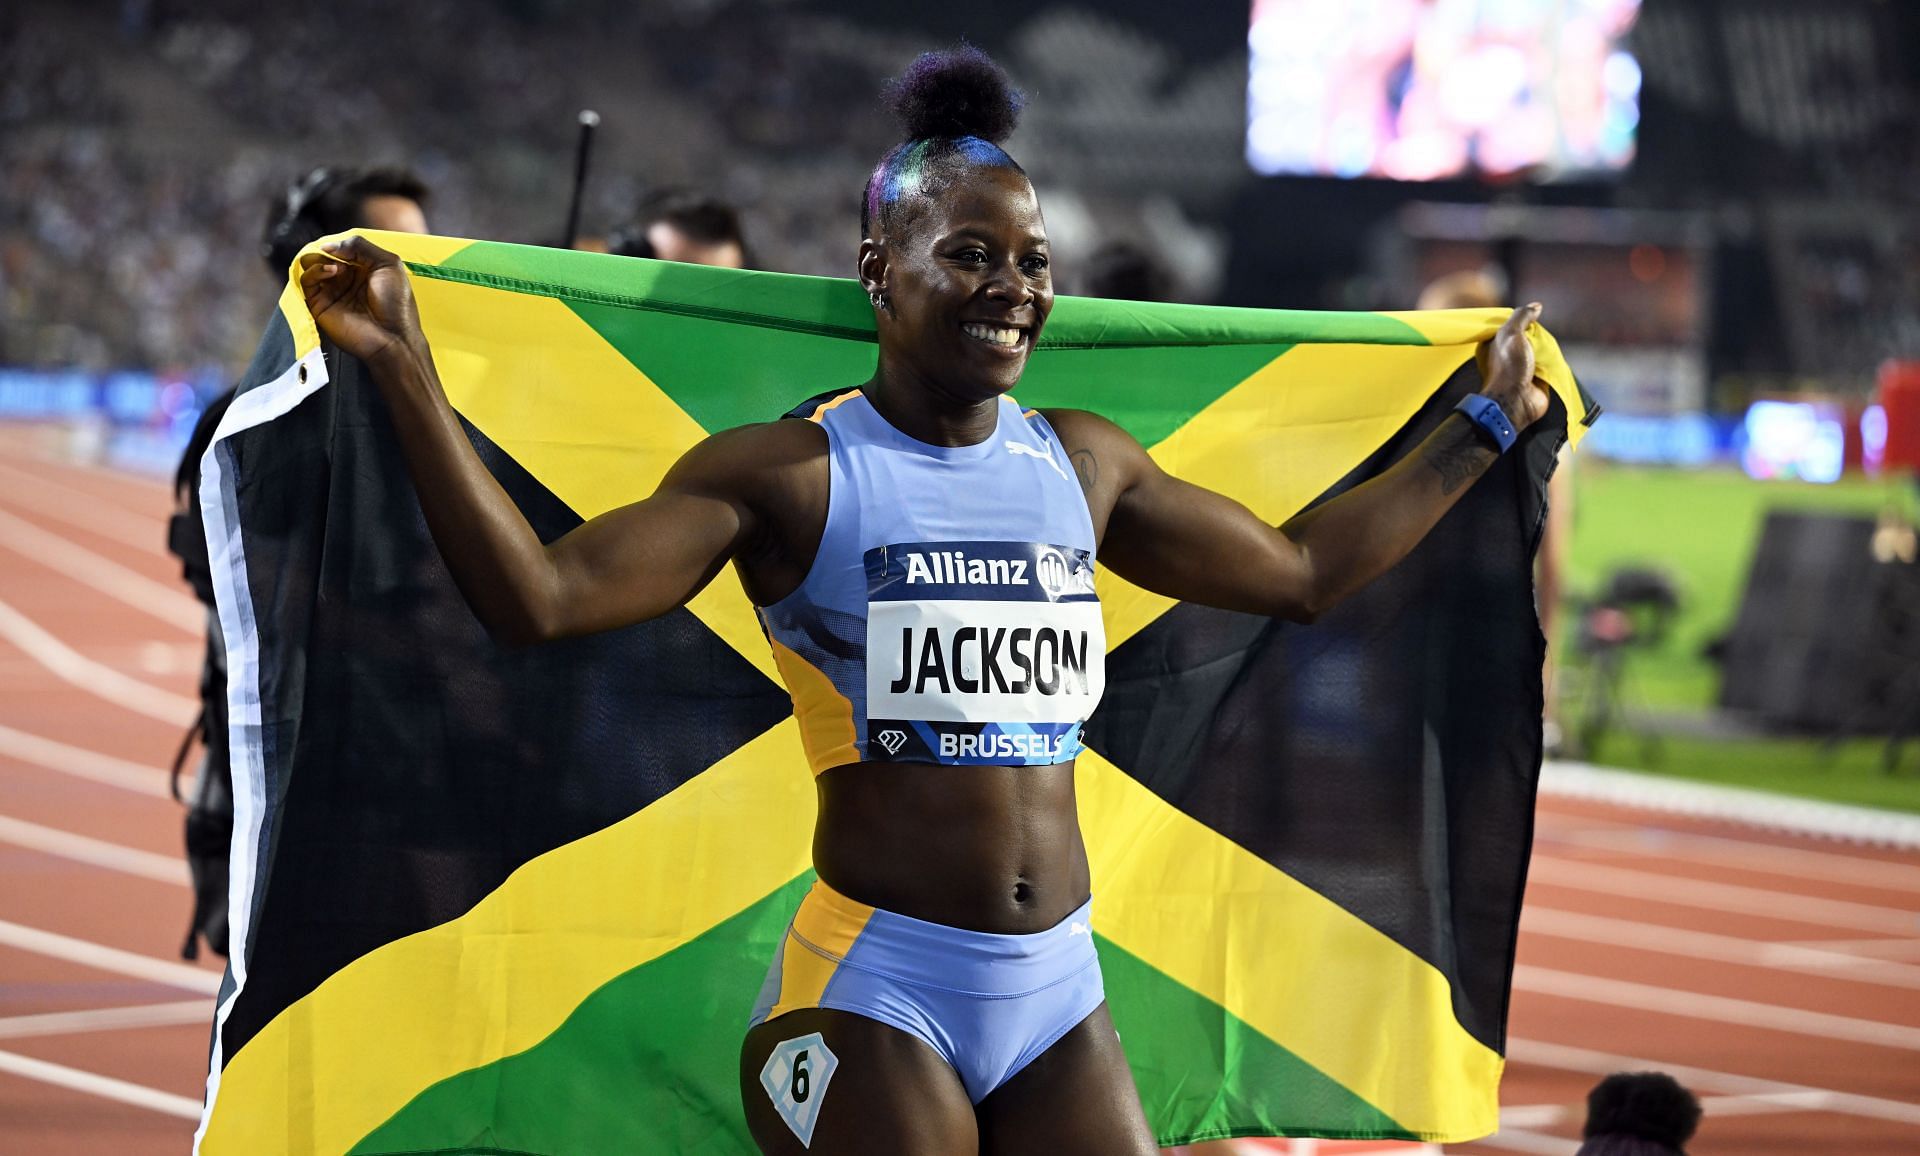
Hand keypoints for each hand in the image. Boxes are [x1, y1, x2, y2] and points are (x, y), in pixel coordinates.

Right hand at [297, 234, 425, 371]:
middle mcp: (346, 280)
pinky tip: (330, 271)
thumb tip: (329, 246)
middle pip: (324, 255)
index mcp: (363, 269)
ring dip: (321, 259)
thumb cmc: (396, 303)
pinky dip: (314, 270)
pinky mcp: (319, 305)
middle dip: (329, 251)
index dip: (341, 244)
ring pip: (312, 265)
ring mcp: (332, 292)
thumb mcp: (388, 263)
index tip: (346, 247)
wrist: (392, 337)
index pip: (342, 248)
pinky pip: (307, 281)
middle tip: (339, 258)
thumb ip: (360, 246)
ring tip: (337, 268)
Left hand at [1474, 302, 1549, 430]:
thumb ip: (1521, 317)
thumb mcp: (1511, 334)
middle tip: (1541, 339)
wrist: (1515, 401)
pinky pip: (1550, 366)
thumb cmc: (1508, 367)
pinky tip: (1556, 360)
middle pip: (1532, 338)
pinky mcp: (1538, 379)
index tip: (1533, 320)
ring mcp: (1525, 368)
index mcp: (1498, 344)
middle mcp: (1510, 355)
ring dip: (1548, 351)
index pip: (1515, 326)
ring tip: (1547, 352)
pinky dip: (1554, 363)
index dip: (1525, 322)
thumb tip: (1536, 305)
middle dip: (1540, 337)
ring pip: (1542, 352)